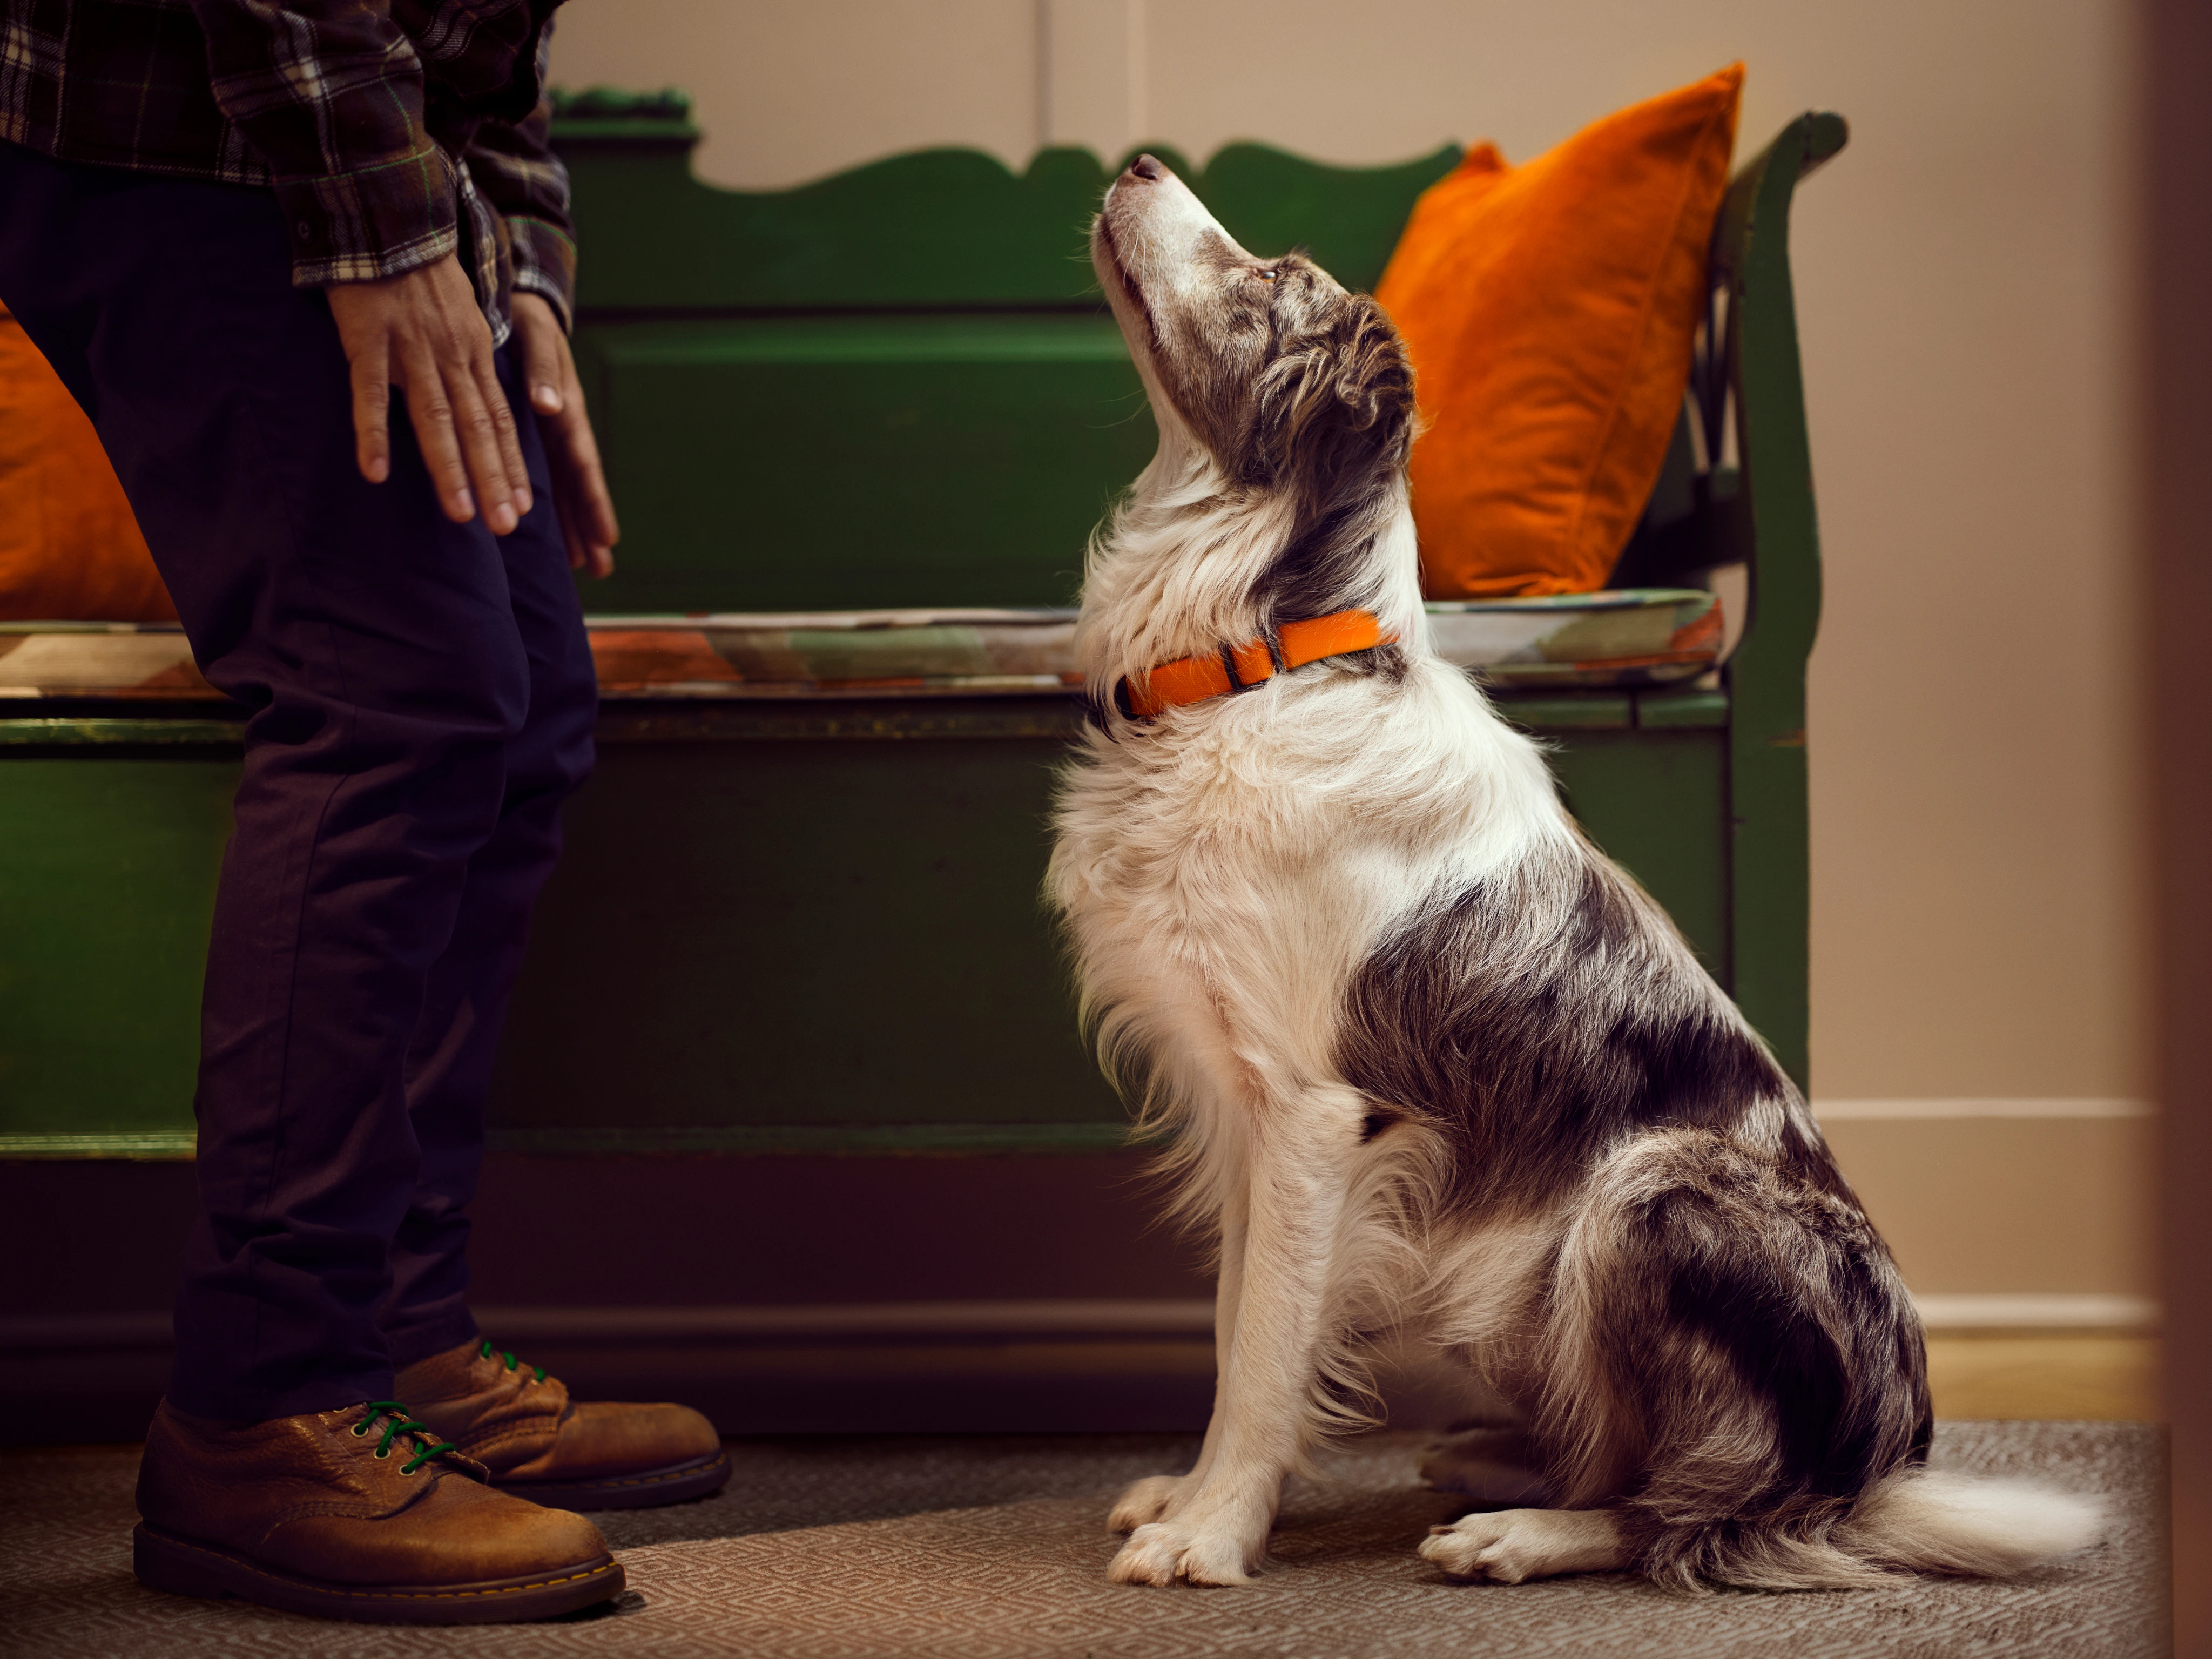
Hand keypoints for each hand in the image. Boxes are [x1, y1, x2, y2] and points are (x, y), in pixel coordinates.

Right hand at [326, 255, 530, 535]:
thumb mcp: (461, 320)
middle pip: (479, 428)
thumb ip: (469, 366)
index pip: (502, 420)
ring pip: (436, 418)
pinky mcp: (368, 339)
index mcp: (474, 354)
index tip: (525, 507)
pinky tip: (375, 472)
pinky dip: (373, 432)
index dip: (514, 465)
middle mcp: (452, 357)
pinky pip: (370, 393)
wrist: (389, 217)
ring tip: (461, 515)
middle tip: (506, 527)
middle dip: (494, 479)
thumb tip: (481, 412)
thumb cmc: (422, 277)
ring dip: (449, 468)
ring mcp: (411, 349)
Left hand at [511, 292, 619, 576]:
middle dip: (590, 527)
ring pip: (566, 489)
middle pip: (581, 487)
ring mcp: (553, 436)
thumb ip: (542, 369)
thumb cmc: (526, 320)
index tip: (607, 536)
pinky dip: (555, 508)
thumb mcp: (534, 336)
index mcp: (567, 410)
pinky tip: (558, 537)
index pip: (582, 464)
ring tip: (584, 567)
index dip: (594, 501)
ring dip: (576, 527)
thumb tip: (551, 404)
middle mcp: (564, 430)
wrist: (519, 303)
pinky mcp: (538, 435)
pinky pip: (549, 478)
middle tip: (601, 569)